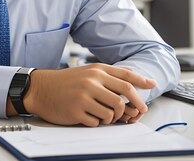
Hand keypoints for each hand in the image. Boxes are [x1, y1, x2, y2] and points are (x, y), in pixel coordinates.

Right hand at [22, 63, 155, 126]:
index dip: (141, 81)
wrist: (41, 88)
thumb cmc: (67, 82)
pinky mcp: (76, 110)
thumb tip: (131, 84)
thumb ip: (107, 77)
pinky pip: (97, 121)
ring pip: (113, 111)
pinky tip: (89, 117)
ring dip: (113, 117)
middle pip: (124, 95)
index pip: (125, 76)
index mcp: (96, 70)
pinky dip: (97, 122)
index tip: (152, 85)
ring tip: (104, 115)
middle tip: (137, 112)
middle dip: (135, 105)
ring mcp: (84, 95)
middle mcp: (92, 80)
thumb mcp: (87, 73)